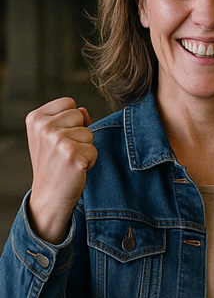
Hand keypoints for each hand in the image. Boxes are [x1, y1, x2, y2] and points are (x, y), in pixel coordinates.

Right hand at [26, 97, 96, 243]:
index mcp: (35, 118)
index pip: (68, 102)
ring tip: (69, 160)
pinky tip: (75, 169)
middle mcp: (44, 127)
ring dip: (85, 148)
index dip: (71, 120)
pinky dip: (90, 161)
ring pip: (89, 133)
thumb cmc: (52, 164)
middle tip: (65, 151)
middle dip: (79, 133)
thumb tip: (84, 111)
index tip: (59, 137)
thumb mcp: (51, 136)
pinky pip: (94, 149)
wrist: (49, 195)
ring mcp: (58, 140)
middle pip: (80, 115)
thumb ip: (66, 118)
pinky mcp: (72, 155)